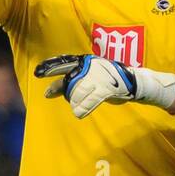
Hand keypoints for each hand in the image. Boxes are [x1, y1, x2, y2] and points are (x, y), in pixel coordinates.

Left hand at [35, 53, 174, 119]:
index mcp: (87, 61)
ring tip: (77, 109)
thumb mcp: (92, 78)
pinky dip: (84, 107)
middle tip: (47, 94)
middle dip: (59, 86)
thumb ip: (75, 82)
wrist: (137, 82)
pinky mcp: (107, 87)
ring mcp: (99, 76)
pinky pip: (91, 99)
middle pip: (70, 77)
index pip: (65, 62)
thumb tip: (56, 90)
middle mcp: (91, 66)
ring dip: (76, 103)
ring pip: (79, 91)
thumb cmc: (112, 81)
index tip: (38, 73)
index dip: (51, 67)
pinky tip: (79, 114)